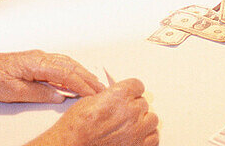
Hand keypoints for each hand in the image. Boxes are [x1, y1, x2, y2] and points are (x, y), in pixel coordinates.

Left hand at [0, 51, 103, 103]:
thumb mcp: (15, 92)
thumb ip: (40, 93)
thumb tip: (59, 95)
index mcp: (37, 63)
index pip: (66, 74)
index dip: (82, 84)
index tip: (93, 93)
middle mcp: (41, 57)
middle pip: (71, 66)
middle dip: (88, 78)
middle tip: (101, 89)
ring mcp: (39, 57)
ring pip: (67, 63)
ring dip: (82, 73)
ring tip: (93, 84)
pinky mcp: (36, 61)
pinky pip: (60, 64)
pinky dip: (72, 71)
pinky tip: (75, 77)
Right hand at [30, 79, 157, 145]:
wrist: (71, 145)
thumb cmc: (76, 127)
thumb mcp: (90, 100)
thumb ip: (109, 96)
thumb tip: (116, 96)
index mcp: (120, 95)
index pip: (138, 85)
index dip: (132, 90)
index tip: (129, 94)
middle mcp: (131, 111)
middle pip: (143, 103)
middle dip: (134, 107)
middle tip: (123, 113)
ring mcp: (136, 130)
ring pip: (152, 119)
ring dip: (143, 121)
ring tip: (131, 125)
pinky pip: (153, 137)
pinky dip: (147, 137)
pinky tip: (137, 136)